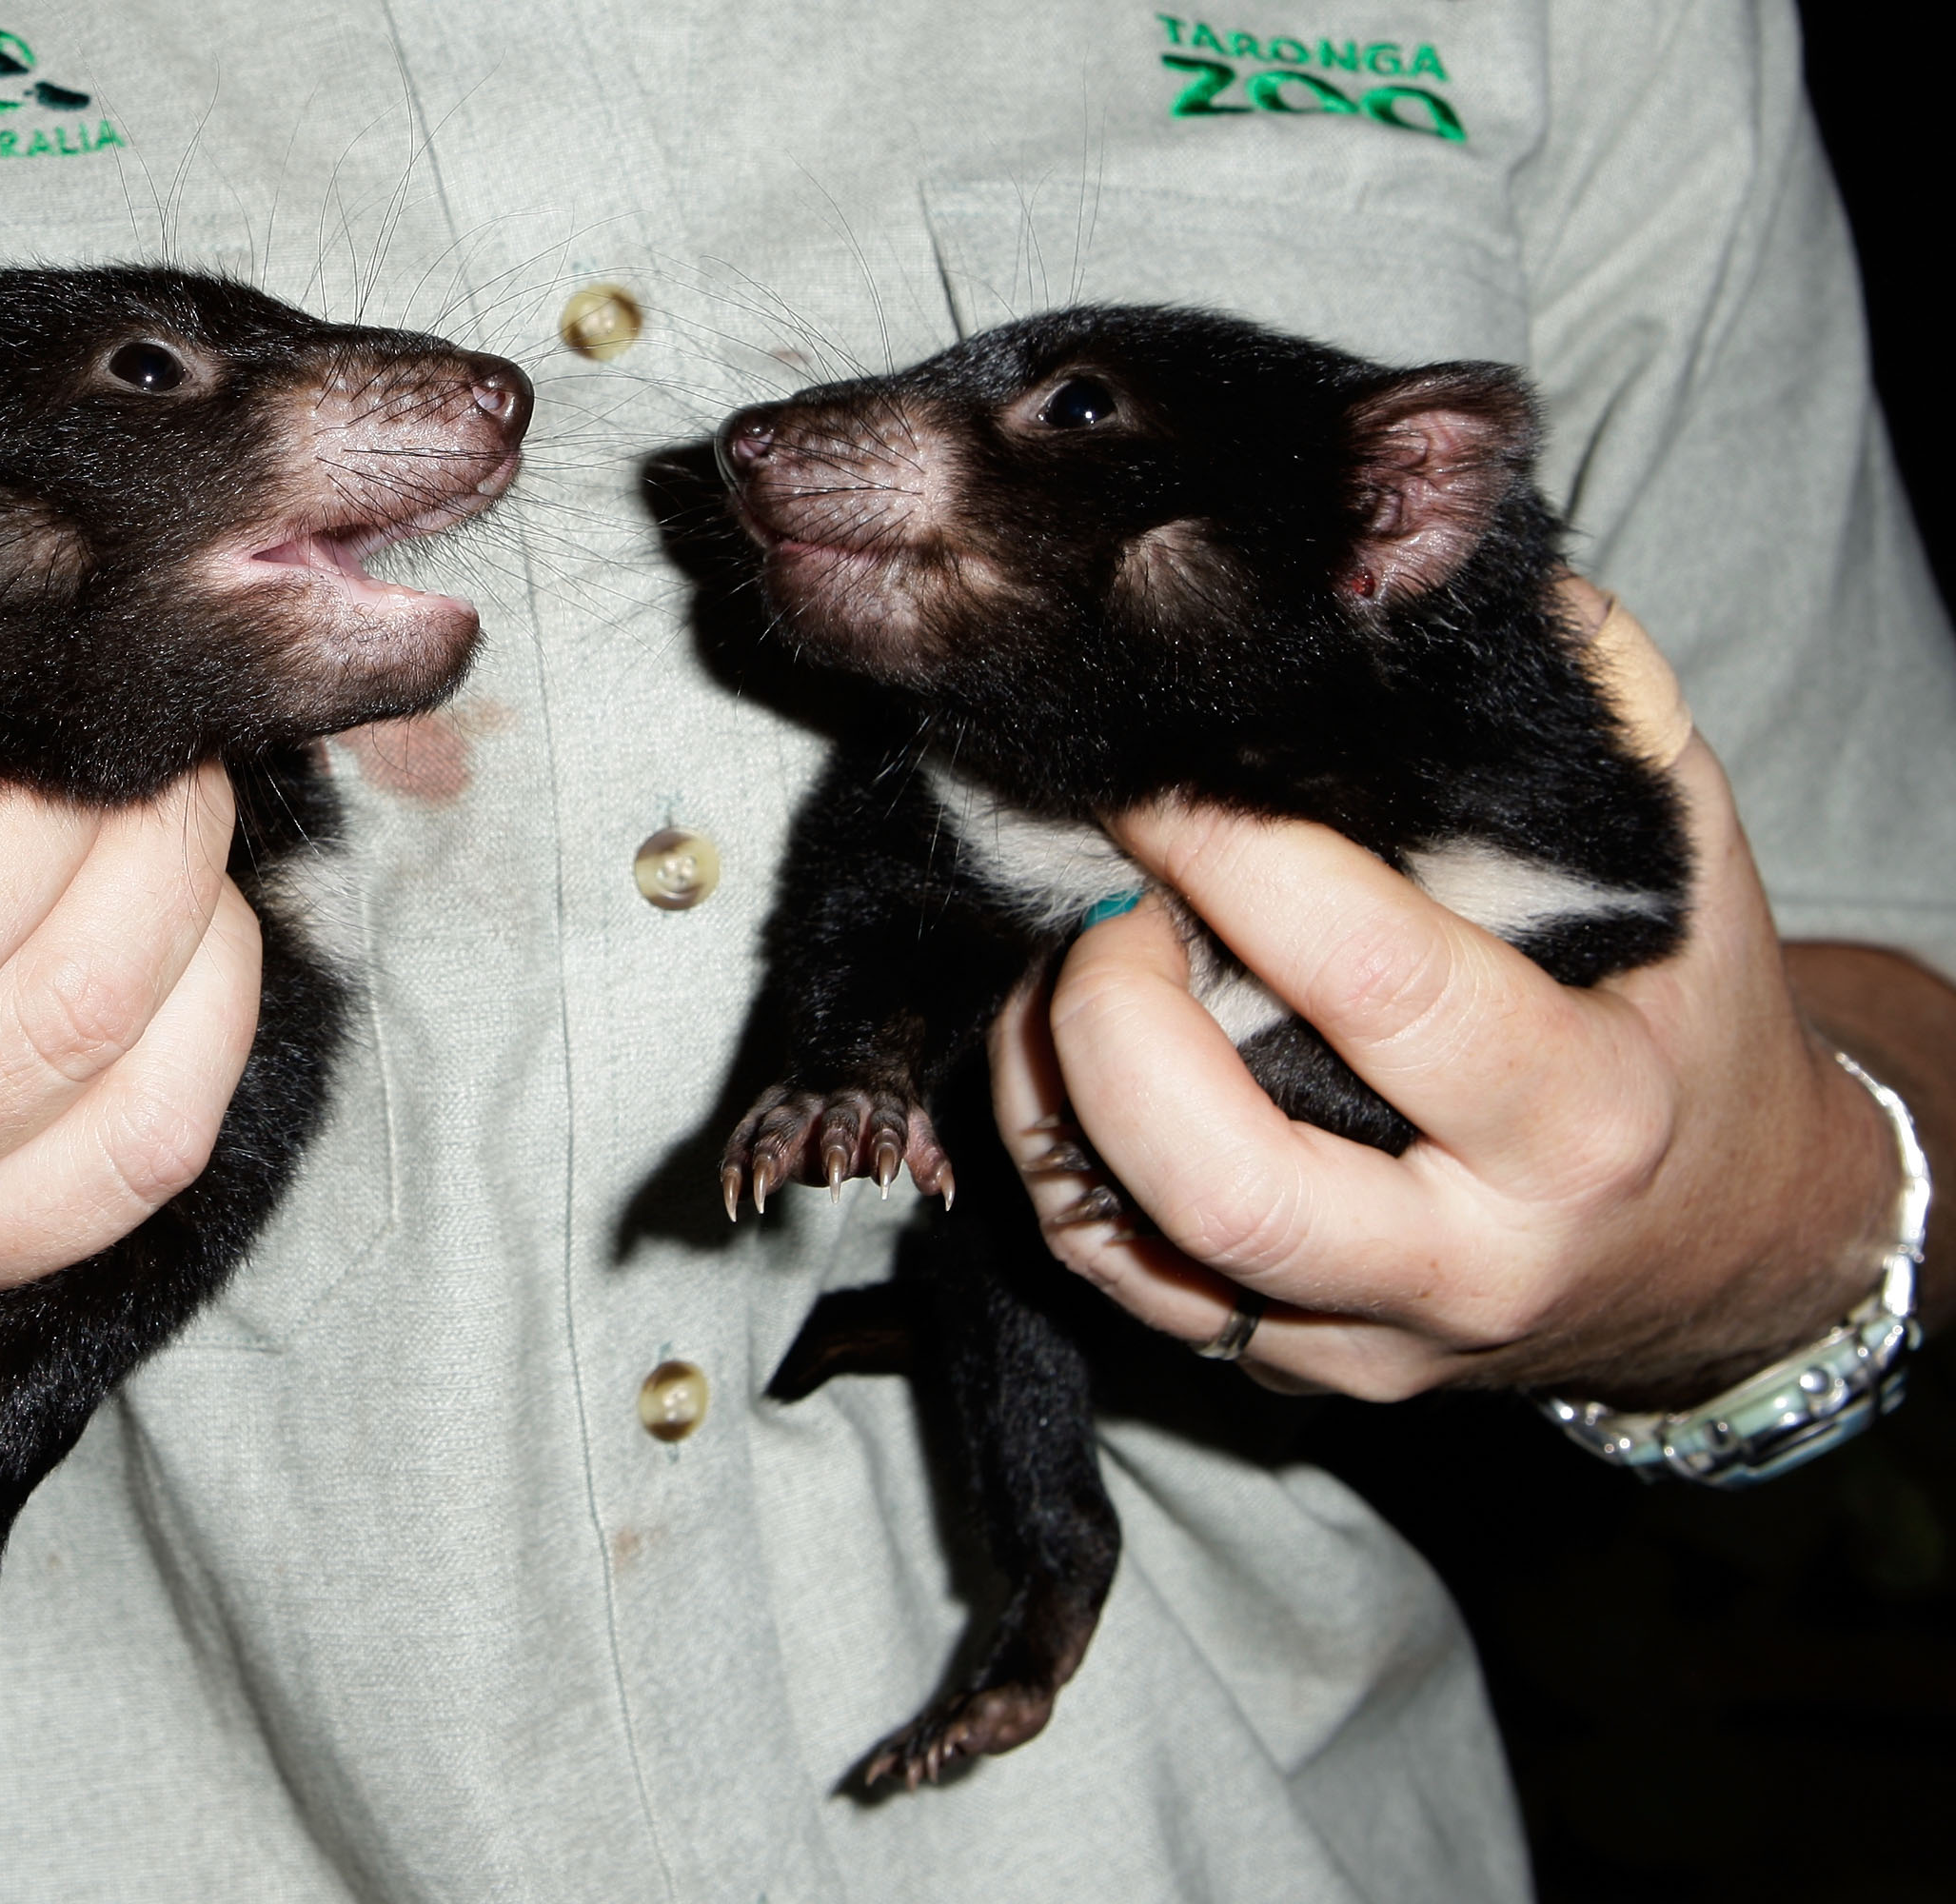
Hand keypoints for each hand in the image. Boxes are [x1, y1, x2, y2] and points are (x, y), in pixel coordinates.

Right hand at [0, 768, 259, 1488]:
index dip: (48, 813)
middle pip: (61, 1015)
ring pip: (142, 1120)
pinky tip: (193, 972)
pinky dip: (200, 1059)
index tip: (84, 719)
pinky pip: (138, 1191)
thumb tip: (7, 689)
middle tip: (177, 765)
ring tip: (196, 860)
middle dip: (165, 857)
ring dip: (213, 958)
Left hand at [991, 593, 1918, 1405]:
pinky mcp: (1291, 1369)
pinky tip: (1067, 1050)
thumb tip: (1428, 567)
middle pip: (1215, 1177)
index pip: (1368, 979)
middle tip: (1102, 906)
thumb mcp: (1685, 862)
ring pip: (1133, 1246)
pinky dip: (1053, 1156)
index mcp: (1578, 1115)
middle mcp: (1467, 1253)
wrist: (1720, 1247)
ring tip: (1066, 961)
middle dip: (1108, 1020)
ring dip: (1046, 1087)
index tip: (1150, 773)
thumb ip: (1591, 707)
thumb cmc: (1684, 1025)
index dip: (1228, 855)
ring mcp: (1364, 1336)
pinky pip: (1115, 1280)